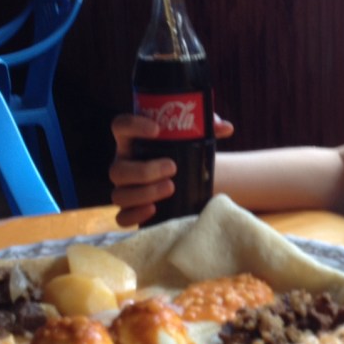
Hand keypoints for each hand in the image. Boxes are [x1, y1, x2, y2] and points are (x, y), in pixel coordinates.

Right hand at [109, 113, 233, 226]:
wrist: (188, 180)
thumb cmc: (185, 154)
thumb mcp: (194, 138)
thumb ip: (207, 128)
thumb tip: (226, 127)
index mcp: (133, 141)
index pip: (120, 126)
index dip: (133, 125)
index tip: (157, 129)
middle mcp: (124, 164)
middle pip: (117, 169)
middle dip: (145, 170)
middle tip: (173, 167)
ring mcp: (125, 189)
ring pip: (119, 194)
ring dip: (144, 193)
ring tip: (171, 188)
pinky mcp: (131, 210)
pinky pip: (122, 217)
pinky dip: (136, 214)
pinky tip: (154, 210)